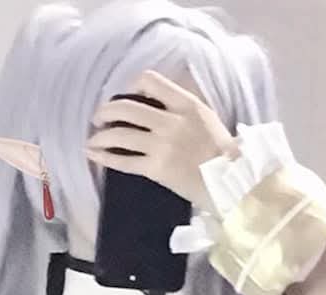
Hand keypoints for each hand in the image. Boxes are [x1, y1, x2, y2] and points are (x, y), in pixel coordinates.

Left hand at [85, 68, 237, 206]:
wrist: (232, 182)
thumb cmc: (222, 152)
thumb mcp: (205, 117)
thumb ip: (181, 108)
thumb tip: (157, 104)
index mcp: (185, 103)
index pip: (149, 81)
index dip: (132, 87)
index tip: (127, 98)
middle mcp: (171, 121)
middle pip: (127, 108)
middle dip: (107, 111)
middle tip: (99, 118)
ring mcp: (162, 146)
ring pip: (121, 134)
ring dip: (101, 136)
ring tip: (92, 140)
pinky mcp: (157, 170)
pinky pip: (124, 161)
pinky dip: (105, 157)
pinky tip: (95, 155)